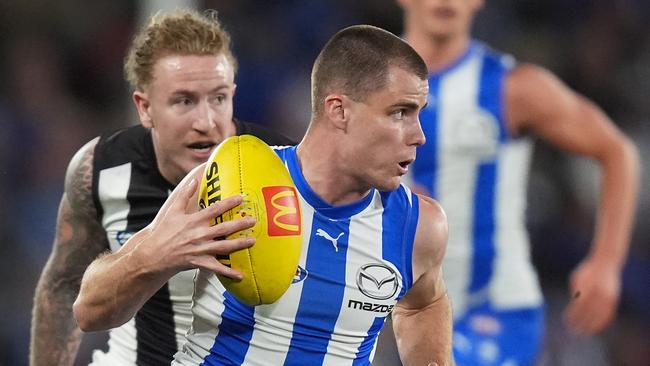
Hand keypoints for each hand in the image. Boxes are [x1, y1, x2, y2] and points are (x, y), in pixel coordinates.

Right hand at [132, 172, 255, 279]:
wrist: (154, 255)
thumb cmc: (163, 232)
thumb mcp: (172, 211)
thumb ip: (184, 195)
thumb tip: (193, 180)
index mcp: (194, 221)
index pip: (215, 209)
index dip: (229, 203)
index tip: (241, 198)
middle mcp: (200, 235)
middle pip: (224, 228)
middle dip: (240, 224)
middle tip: (253, 220)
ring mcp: (201, 249)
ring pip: (224, 247)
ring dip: (240, 244)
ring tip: (252, 241)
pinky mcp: (200, 262)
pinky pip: (217, 268)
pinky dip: (228, 272)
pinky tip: (240, 275)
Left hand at [564, 256, 620, 334]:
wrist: (606, 263)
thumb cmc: (587, 270)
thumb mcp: (577, 278)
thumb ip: (575, 292)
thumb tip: (572, 307)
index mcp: (587, 288)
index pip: (577, 306)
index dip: (572, 315)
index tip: (566, 322)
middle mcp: (597, 294)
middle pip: (587, 313)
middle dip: (580, 323)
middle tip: (573, 331)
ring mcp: (607, 297)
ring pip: (599, 316)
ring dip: (591, 326)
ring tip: (584, 332)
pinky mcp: (614, 299)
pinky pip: (608, 314)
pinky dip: (602, 322)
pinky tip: (596, 327)